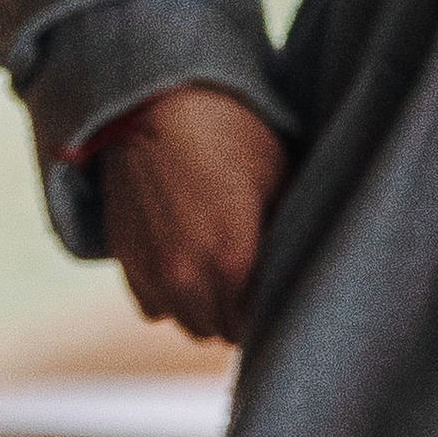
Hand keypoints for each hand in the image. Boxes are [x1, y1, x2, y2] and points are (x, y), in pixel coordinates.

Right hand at [98, 84, 289, 343]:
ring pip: (188, 323)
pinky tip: (185, 262)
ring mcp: (154, 275)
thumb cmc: (228, 130)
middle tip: (252, 278)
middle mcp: (189, 281)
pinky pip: (155, 307)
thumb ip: (293, 229)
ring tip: (219, 271)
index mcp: (235, 264)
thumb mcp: (280, 173)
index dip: (270, 309)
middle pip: (222, 333)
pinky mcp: (127, 263)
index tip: (278, 288)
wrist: (153, 103)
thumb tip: (311, 262)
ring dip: (205, 307)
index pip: (258, 326)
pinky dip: (172, 295)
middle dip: (239, 313)